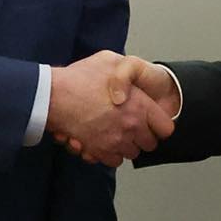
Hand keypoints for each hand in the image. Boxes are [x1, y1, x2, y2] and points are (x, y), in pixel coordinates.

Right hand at [46, 51, 174, 166]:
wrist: (54, 97)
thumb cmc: (80, 78)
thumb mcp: (110, 60)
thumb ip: (128, 70)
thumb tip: (131, 82)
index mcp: (140, 106)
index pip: (166, 128)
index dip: (159, 124)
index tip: (151, 121)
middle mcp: (132, 127)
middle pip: (150, 144)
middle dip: (143, 137)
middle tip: (132, 127)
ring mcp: (116, 141)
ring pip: (131, 153)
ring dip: (126, 145)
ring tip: (115, 133)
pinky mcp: (99, 151)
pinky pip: (114, 161)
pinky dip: (110, 154)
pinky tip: (103, 141)